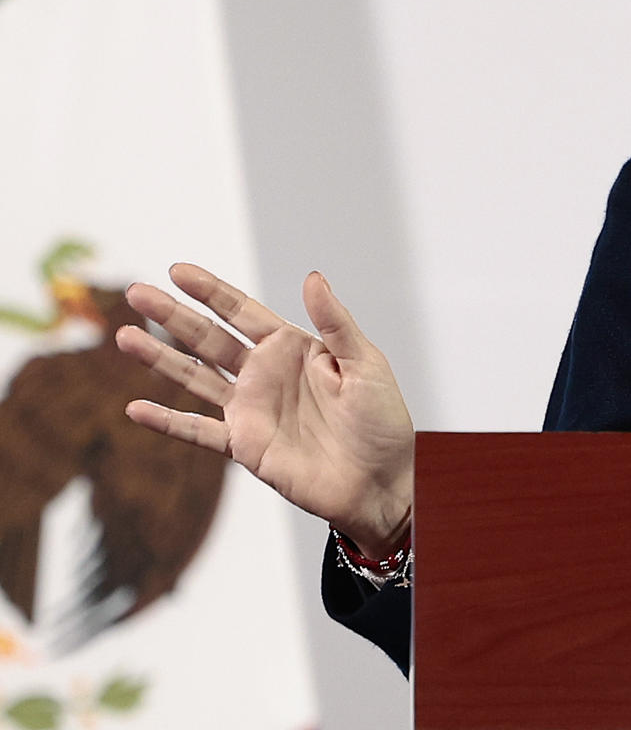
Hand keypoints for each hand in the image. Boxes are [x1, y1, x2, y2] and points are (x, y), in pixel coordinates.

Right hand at [116, 264, 415, 557]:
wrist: (381, 482)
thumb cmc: (383, 421)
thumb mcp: (366, 364)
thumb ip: (335, 323)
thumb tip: (312, 276)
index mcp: (295, 348)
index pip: (243, 312)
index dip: (211, 291)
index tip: (177, 271)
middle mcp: (266, 374)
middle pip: (209, 338)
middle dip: (172, 316)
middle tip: (135, 291)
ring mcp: (252, 409)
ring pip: (195, 378)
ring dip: (159, 359)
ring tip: (124, 336)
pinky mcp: (245, 446)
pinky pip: (198, 432)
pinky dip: (167, 422)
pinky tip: (135, 409)